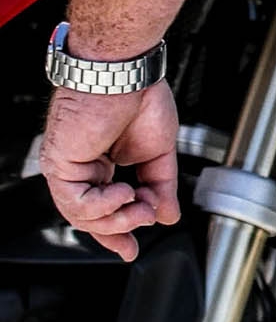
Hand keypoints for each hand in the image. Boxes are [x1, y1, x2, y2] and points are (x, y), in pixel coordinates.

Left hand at [40, 80, 180, 259]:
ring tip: (141, 208)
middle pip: (90, 219)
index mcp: (100, 164)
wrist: (128, 74)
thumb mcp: (159, 151)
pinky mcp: (61, 164)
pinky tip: (123, 193)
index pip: (104, 209)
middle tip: (139, 233)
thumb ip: (161, 185)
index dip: (119, 231)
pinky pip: (77, 203)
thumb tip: (168, 214)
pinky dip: (104, 206)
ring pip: (83, 217)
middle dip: (117, 232)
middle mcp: (81, 168)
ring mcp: (69, 167)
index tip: (131, 247)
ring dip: (118, 219)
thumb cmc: (139, 96)